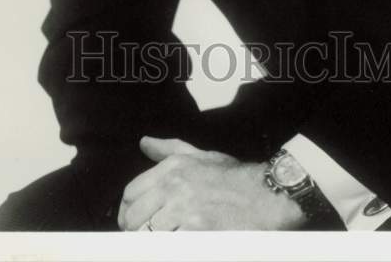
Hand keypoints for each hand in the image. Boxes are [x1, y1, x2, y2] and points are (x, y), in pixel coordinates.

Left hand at [117, 136, 305, 230]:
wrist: (264, 194)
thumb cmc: (234, 176)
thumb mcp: (200, 155)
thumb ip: (169, 149)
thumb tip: (145, 143)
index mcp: (173, 168)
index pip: (131, 192)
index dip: (126, 210)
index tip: (130, 221)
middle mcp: (175, 186)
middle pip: (134, 216)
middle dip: (134, 229)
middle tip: (143, 236)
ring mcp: (185, 210)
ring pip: (148, 234)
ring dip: (150, 241)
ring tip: (159, 242)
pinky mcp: (197, 230)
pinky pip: (169, 245)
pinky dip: (169, 247)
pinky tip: (176, 245)